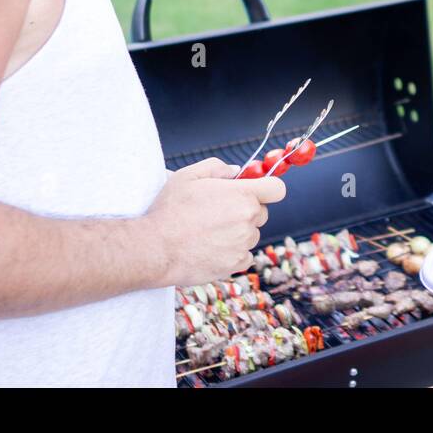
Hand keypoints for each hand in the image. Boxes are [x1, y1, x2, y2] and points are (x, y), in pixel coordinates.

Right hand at [145, 157, 285, 286]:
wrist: (155, 248)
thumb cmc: (169, 210)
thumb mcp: (188, 176)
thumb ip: (217, 168)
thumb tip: (236, 171)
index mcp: (242, 195)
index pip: (277, 189)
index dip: (267, 188)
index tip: (255, 191)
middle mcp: (248, 220)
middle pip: (262, 213)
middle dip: (246, 210)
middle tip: (219, 212)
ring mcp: (243, 244)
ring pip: (251, 235)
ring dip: (238, 233)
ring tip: (209, 232)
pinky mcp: (236, 265)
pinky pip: (245, 256)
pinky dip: (233, 253)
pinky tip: (211, 248)